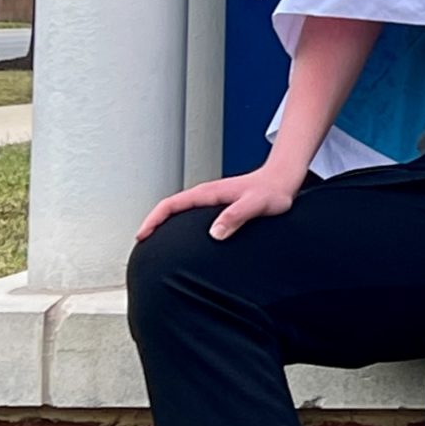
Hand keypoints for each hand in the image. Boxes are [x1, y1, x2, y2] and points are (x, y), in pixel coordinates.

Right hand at [135, 164, 301, 242]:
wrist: (284, 180)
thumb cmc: (273, 191)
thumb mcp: (256, 205)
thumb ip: (237, 216)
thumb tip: (215, 233)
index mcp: (209, 193)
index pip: (171, 204)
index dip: (153, 220)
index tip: (141, 235)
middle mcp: (206, 195)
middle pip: (169, 209)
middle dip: (151, 225)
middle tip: (140, 245)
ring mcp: (211, 200)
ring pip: (178, 212)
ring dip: (163, 226)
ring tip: (153, 246)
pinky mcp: (218, 207)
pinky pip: (190, 216)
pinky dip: (178, 226)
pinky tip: (182, 242)